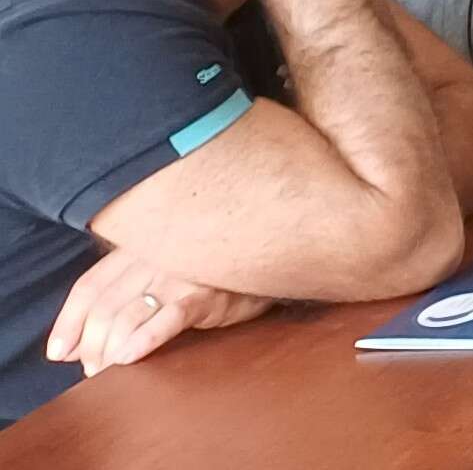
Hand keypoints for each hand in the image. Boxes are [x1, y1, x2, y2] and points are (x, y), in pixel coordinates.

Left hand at [47, 247, 269, 378]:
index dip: (68, 322)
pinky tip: (129, 358)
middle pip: (104, 307)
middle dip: (90, 344)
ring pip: (128, 316)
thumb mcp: (161, 267)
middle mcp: (153, 258)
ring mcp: (179, 275)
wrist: (266, 247)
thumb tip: (70, 346)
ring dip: (110, 350)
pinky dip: (145, 339)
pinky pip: (168, 319)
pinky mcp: (205, 294)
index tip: (59, 352)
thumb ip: (121, 295)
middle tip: (90, 369)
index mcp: (138, 248)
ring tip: (106, 371)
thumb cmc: (207, 265)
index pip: (90, 287)